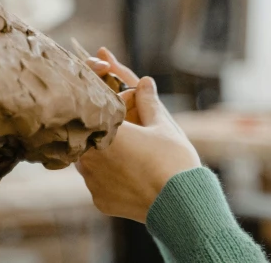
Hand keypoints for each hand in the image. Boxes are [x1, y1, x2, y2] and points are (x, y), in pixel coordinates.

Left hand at [77, 49, 201, 222]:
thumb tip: (144, 82)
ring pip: (91, 153)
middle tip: (124, 109)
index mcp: (105, 130)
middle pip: (90, 127)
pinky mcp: (99, 199)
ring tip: (130, 141)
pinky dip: (110, 170)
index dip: (100, 80)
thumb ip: (148, 101)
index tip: (100, 64)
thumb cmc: (173, 161)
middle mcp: (90, 155)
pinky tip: (131, 168)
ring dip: (105, 144)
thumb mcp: (164, 125)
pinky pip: (98, 178)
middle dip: (106, 117)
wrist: (181, 208)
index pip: (94, 99)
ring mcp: (91, 181)